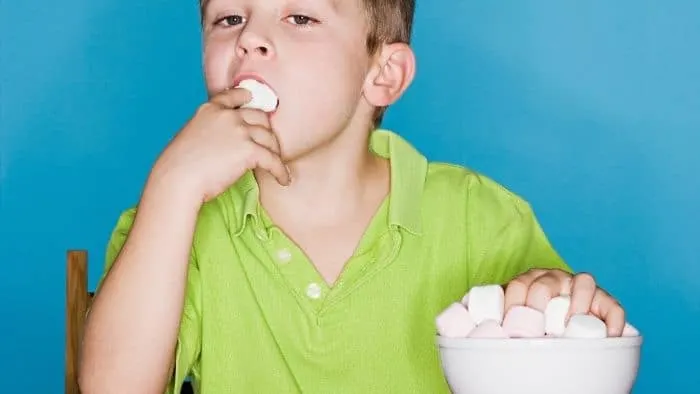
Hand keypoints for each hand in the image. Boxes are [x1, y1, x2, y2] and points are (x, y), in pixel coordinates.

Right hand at [153, 87, 290, 201]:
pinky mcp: (249, 150)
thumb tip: (224, 143)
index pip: (235, 96)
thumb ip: (210, 130)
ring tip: (277, 165)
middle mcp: (227, 116)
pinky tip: (284, 179)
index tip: (254, 100)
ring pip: (269, 138)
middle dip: (267, 131)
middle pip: (260, 118)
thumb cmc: (178, 165)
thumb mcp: (191, 135)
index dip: (248, 98)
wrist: (178, 178)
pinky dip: (280, 171)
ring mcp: (239, 131)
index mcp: (210, 109)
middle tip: (270, 145)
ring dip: (276, 152)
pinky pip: (273, 160)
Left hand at [503, 269, 625, 335]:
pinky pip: (612, 307)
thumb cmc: (531, 325)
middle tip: (535, 328)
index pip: (518, 285)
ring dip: (577, 303)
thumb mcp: (513, 318)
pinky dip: (613, 320)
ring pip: (583, 283)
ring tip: (569, 327)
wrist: (559, 324)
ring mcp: (580, 287)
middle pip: (546, 284)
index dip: (512, 304)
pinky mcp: (604, 302)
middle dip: (538, 304)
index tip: (506, 325)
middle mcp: (555, 278)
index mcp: (529, 280)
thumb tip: (480, 343)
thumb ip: (499, 323)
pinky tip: (609, 335)